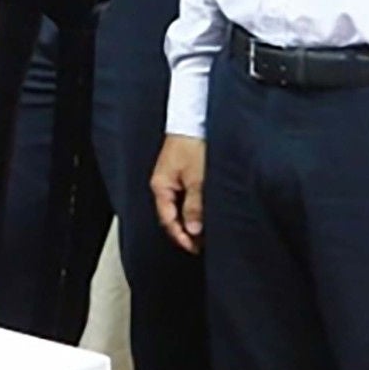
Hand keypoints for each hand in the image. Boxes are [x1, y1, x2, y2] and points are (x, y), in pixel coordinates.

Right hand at [151, 134, 205, 254]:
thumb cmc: (193, 144)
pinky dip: (194, 209)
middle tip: (204, 245)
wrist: (195, 121)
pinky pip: (184, 199)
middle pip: (172, 216)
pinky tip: (205, 214)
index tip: (195, 248)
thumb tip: (193, 230)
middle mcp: (163, 185)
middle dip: (186, 232)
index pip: (167, 220)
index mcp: (160, 186)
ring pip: (179, 208)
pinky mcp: (181, 175)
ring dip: (191, 221)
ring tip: (208, 233)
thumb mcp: (198, 179)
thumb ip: (194, 207)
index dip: (181, 237)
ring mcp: (172, 180)